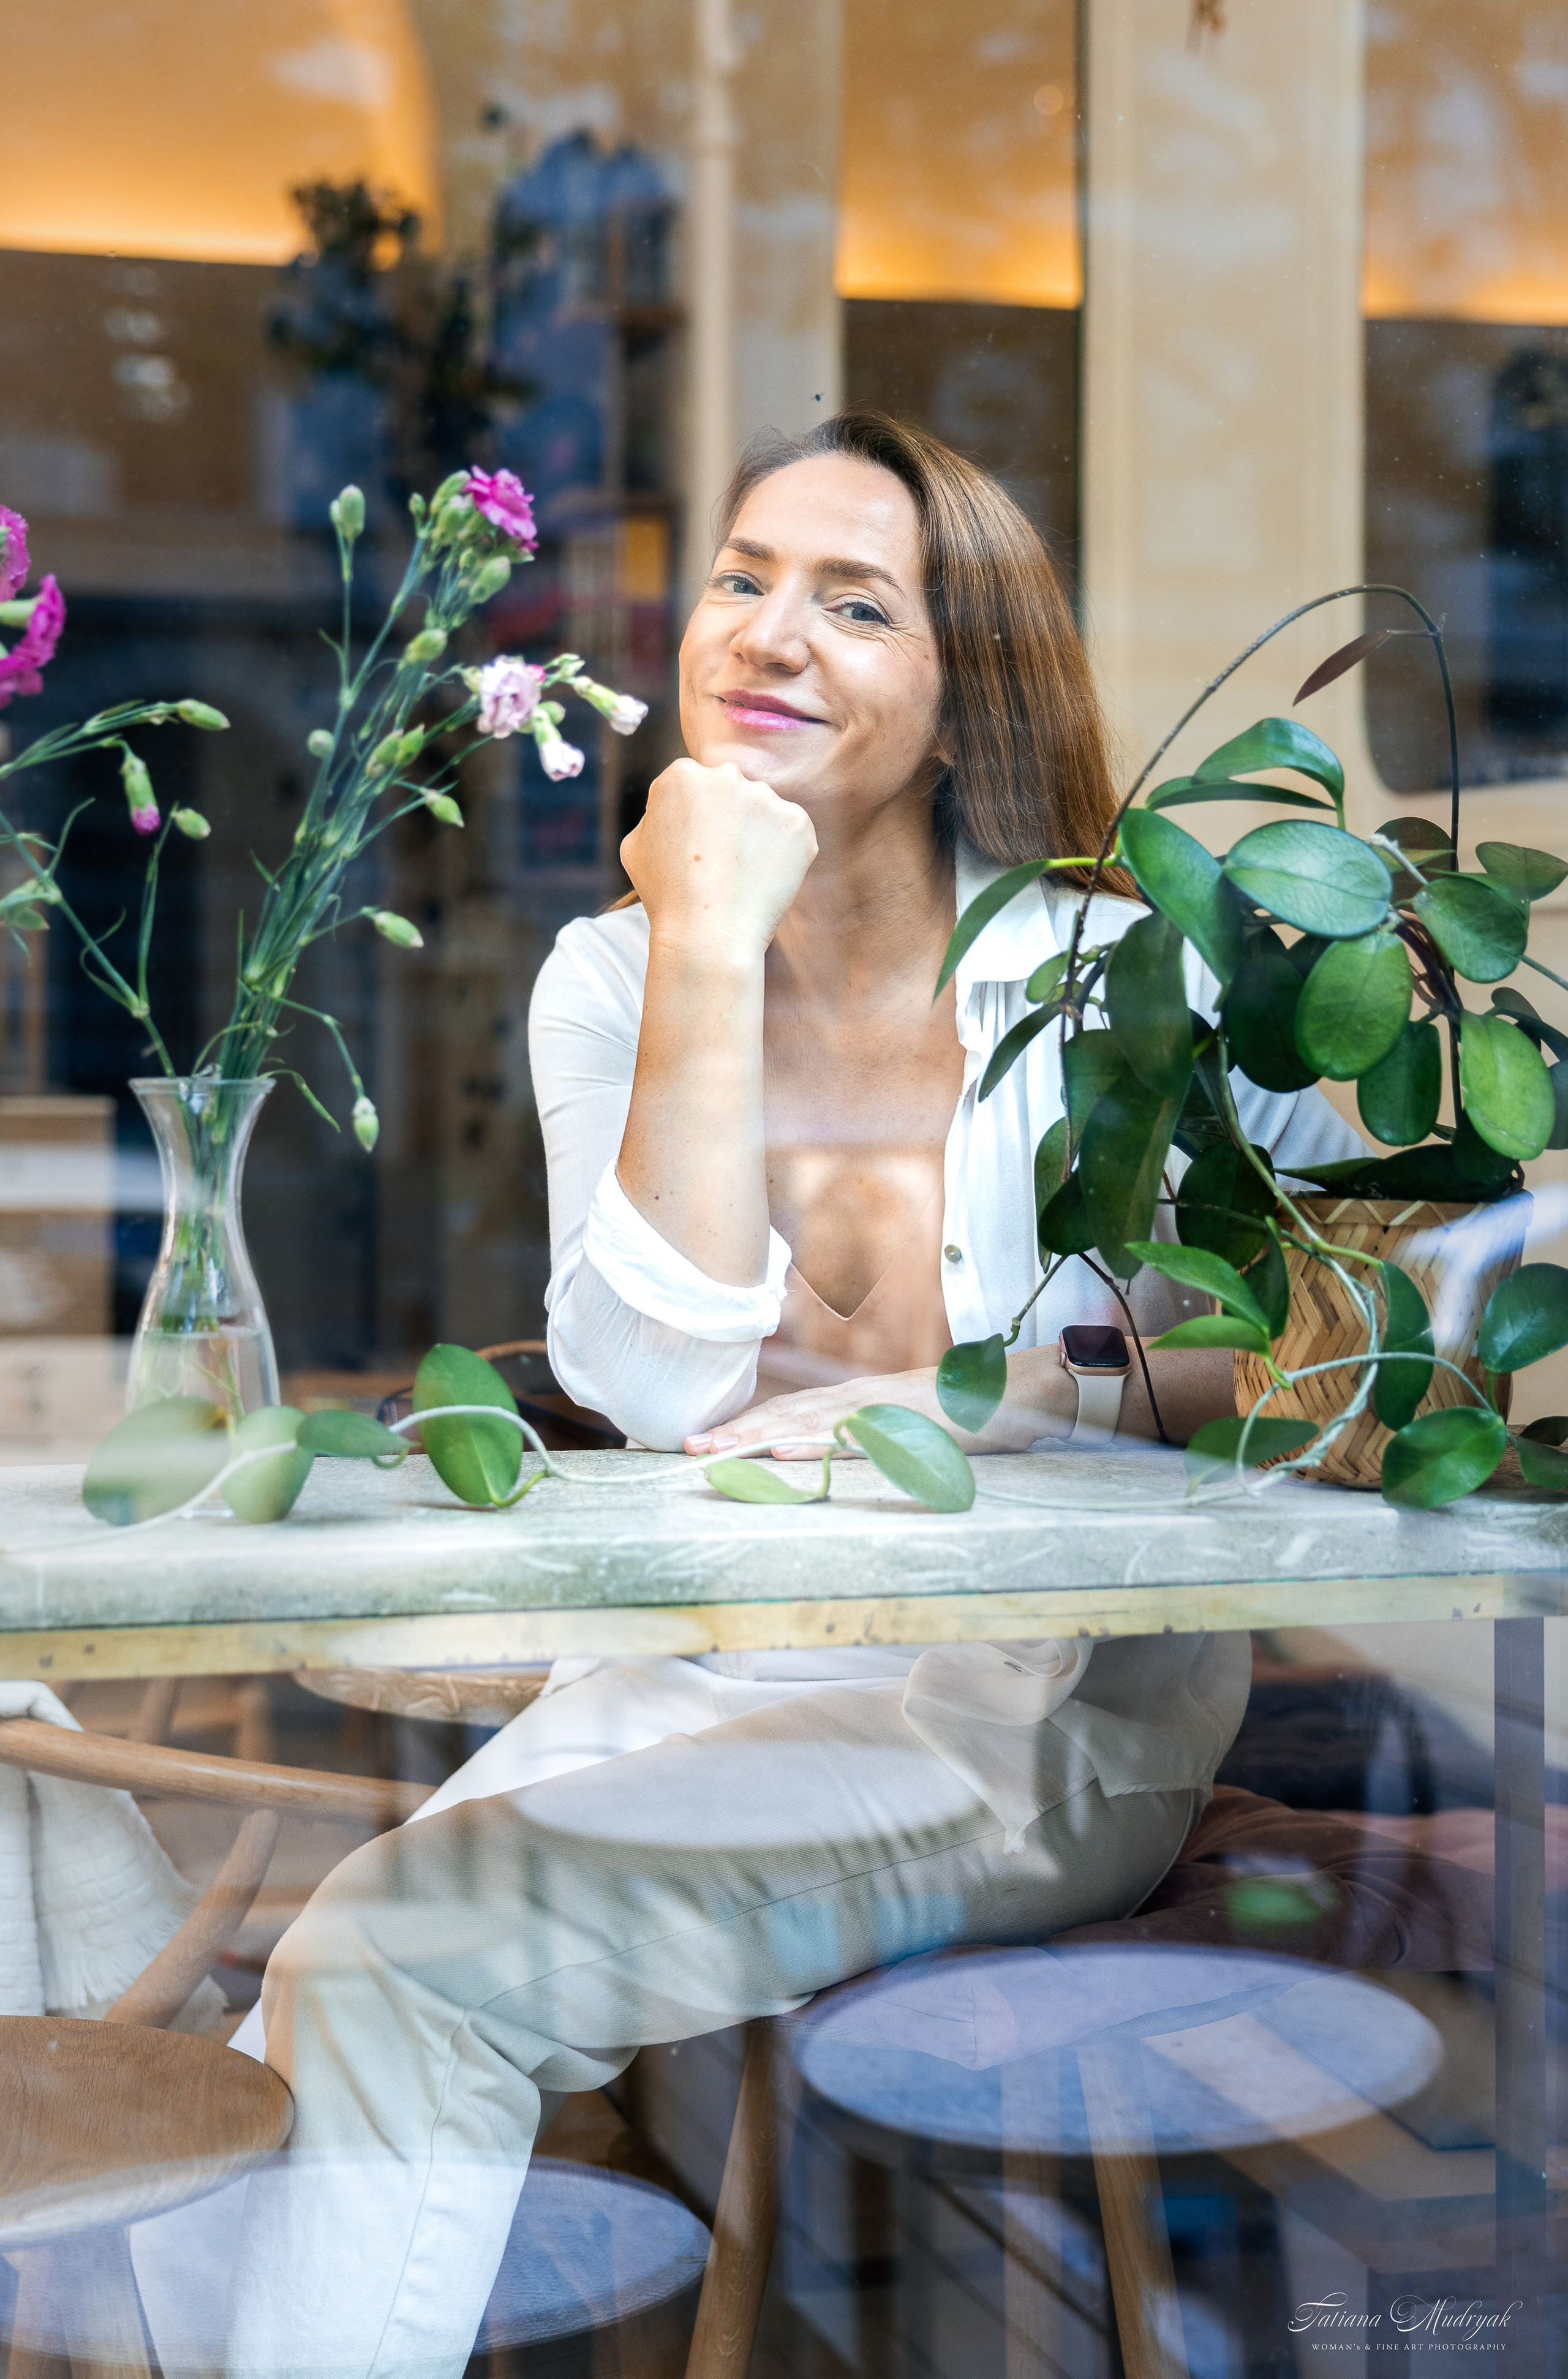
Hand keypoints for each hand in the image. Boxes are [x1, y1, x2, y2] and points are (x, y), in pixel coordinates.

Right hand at [621, 759, 817, 961]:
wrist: (707, 934)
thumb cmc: (665, 895)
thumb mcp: (635, 844)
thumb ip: (657, 813)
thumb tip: (676, 809)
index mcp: (683, 774)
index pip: (696, 787)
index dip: (695, 821)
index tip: (695, 849)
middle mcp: (726, 776)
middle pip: (731, 792)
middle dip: (729, 820)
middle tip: (721, 864)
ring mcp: (766, 798)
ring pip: (763, 812)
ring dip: (757, 835)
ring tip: (742, 876)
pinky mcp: (797, 823)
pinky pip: (791, 834)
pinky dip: (783, 854)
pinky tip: (763, 879)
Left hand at [684, 1364, 1066, 1459]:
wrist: (1007, 1394)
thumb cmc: (952, 1416)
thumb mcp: (894, 1429)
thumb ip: (854, 1438)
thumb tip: (810, 1455)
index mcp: (850, 1403)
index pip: (785, 1413)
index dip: (740, 1425)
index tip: (697, 1439)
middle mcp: (855, 1401)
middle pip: (784, 1414)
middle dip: (734, 1431)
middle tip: (687, 1446)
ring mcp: (878, 1412)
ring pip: (807, 1423)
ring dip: (759, 1437)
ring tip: (718, 1450)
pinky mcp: (902, 1426)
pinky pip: (853, 1437)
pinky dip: (818, 1444)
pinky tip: (788, 1451)